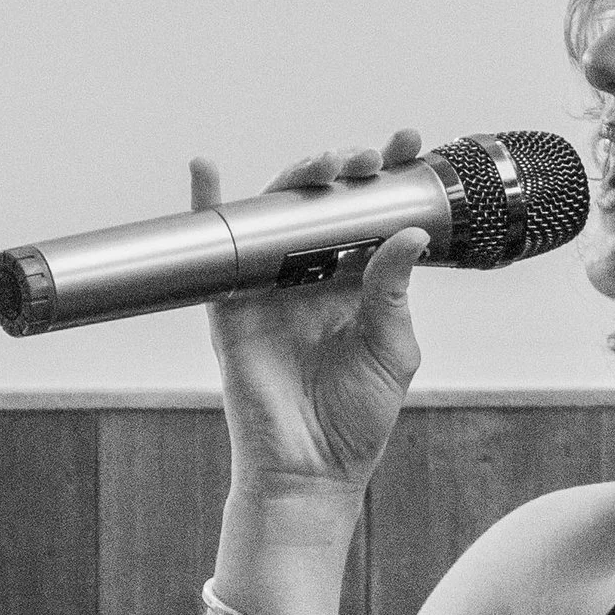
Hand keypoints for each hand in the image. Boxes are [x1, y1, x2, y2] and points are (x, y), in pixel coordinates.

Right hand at [194, 133, 427, 502]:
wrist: (311, 470)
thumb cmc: (356, 419)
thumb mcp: (392, 350)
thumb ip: (394, 291)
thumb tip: (407, 233)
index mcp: (359, 286)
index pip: (372, 219)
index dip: (387, 181)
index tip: (407, 145)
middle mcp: (315, 278)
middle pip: (324, 208)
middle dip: (345, 173)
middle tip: (364, 159)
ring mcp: (272, 288)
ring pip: (278, 218)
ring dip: (295, 181)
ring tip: (322, 163)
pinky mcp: (234, 306)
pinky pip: (220, 250)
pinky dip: (208, 206)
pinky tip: (207, 171)